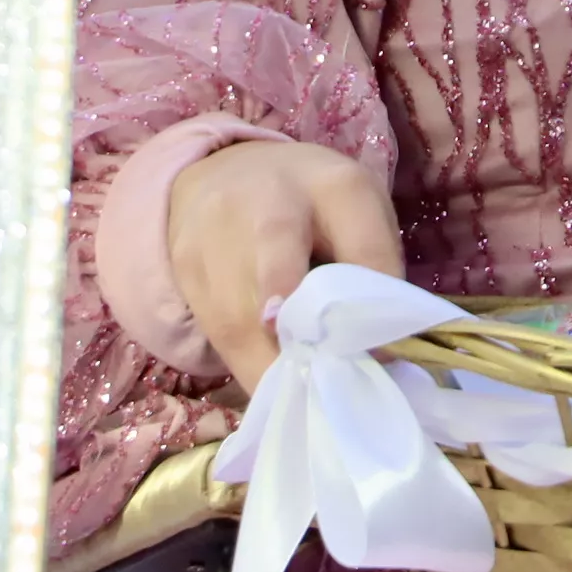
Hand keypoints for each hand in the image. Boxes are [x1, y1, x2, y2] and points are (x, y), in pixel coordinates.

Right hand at [164, 140, 403, 389]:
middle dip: (299, 323)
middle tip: (325, 375)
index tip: (384, 358)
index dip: (374, 311)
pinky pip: (217, 333)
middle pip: (281, 258)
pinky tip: (274, 388)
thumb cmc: (313, 205)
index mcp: (334, 185)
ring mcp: (219, 232)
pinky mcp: (187, 266)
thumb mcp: (358, 214)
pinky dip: (249, 367)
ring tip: (305, 398)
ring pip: (241, 313)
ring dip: (275, 366)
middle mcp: (271, 200)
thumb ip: (373, 266)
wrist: (226, 173)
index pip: (365, 246)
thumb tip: (382, 351)